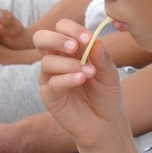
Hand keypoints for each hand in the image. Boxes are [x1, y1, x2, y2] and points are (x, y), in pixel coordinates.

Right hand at [33, 21, 131, 152]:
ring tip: (88, 72)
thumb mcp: (110, 73)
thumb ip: (102, 58)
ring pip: (47, 61)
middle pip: (41, 39)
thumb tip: (95, 41)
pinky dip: (67, 78)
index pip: (61, 28)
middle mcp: (56, 60)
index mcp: (70, 49)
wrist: (106, 124)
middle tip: (75, 46)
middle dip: (56, 38)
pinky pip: (52, 83)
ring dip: (68, 63)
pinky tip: (81, 79)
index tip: (88, 37)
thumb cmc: (106, 94)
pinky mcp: (49, 96)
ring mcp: (50, 78)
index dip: (72, 29)